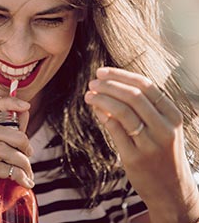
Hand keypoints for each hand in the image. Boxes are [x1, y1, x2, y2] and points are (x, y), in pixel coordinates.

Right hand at [0, 97, 33, 222]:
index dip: (7, 102)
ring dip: (22, 161)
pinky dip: (18, 174)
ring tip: (28, 173)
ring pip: (0, 149)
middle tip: (30, 154)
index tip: (27, 105)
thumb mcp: (9, 155)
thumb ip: (15, 134)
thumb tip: (25, 110)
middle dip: (21, 140)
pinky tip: (25, 182)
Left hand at [84, 67, 198, 222]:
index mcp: (173, 115)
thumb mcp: (163, 127)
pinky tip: (95, 110)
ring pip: (122, 111)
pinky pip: (114, 129)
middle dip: (109, 85)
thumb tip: (111, 86)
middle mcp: (164, 128)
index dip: (120, 76)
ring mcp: (150, 144)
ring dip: (102, 99)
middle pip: (133, 96)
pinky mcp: (135, 157)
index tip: (102, 72)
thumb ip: (143, 108)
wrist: (172, 190)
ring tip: (88, 95)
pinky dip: (102, 115)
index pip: (146, 86)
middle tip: (93, 82)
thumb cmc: (163, 153)